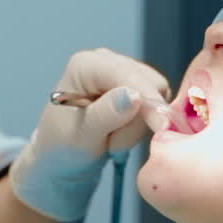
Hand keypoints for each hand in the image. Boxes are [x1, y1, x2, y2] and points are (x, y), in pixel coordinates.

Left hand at [9, 48, 169, 221]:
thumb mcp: (82, 135)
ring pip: (157, 98)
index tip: (161, 127)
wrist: (61, 161)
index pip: (130, 75)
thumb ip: (107, 114)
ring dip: (138, 127)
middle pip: (150, 84)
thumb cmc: (63, 148)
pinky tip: (120, 135)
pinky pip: (156, 107)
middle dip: (138, 120)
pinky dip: (141, 127)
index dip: (148, 100)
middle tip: (113, 143)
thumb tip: (135, 96)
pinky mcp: (134, 88)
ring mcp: (122, 73)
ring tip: (111, 140)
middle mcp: (107, 61)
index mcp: (86, 65)